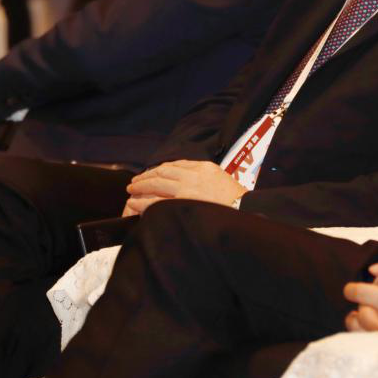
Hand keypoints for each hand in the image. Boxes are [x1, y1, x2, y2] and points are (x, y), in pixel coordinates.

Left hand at [124, 160, 247, 213]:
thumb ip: (205, 175)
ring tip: (131, 191)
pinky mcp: (182, 205)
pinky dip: (144, 201)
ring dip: (141, 187)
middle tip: (135, 182)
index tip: (152, 173)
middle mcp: (193, 176)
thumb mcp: (221, 179)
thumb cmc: (236, 201)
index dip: (160, 169)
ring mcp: (187, 190)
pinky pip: (158, 201)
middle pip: (163, 173)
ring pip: (157, 185)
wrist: (245, 212)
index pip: (176, 165)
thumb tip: (186, 178)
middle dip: (146, 177)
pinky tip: (135, 203)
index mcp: (204, 167)